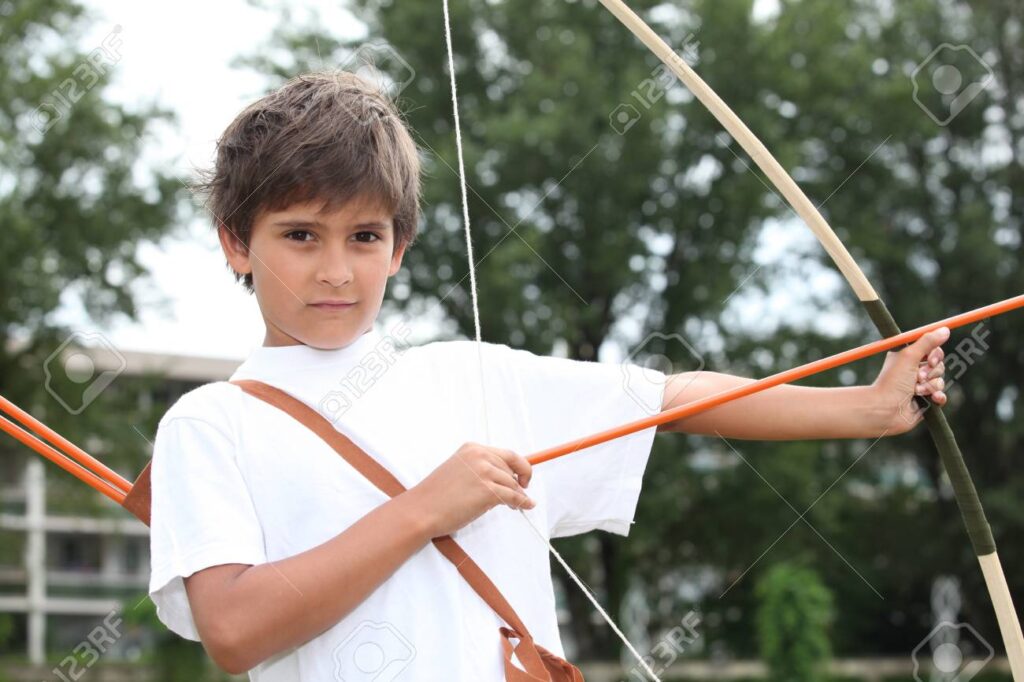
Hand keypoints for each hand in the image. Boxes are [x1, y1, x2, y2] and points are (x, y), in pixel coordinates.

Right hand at [409, 442, 534, 537]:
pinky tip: (526, 506)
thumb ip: (480, 468)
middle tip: (521, 493)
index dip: (520, 466)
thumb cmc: (437, 495)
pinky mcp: (488, 491)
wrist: (422, 510)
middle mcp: (480, 456)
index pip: (507, 454)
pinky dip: (522, 502)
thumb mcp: (459, 470)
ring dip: (517, 495)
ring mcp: (485, 472)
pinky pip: (513, 497)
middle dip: (518, 482)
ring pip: (513, 484)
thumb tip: (506, 478)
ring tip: (515, 504)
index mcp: (472, 449)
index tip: (524, 476)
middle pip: (512, 469)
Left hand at [872, 326, 948, 433]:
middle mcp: (913, 371)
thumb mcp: (909, 356)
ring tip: (916, 390)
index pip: (931, 350)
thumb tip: (945, 329)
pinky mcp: (925, 401)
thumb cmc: (893, 382)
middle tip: (918, 377)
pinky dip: (938, 396)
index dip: (934, 355)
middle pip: (938, 365)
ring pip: (940, 380)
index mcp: (907, 358)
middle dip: (931, 372)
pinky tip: (932, 398)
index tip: (929, 360)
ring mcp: (920, 387)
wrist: (886, 410)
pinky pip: (941, 395)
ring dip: (930, 385)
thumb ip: (927, 342)